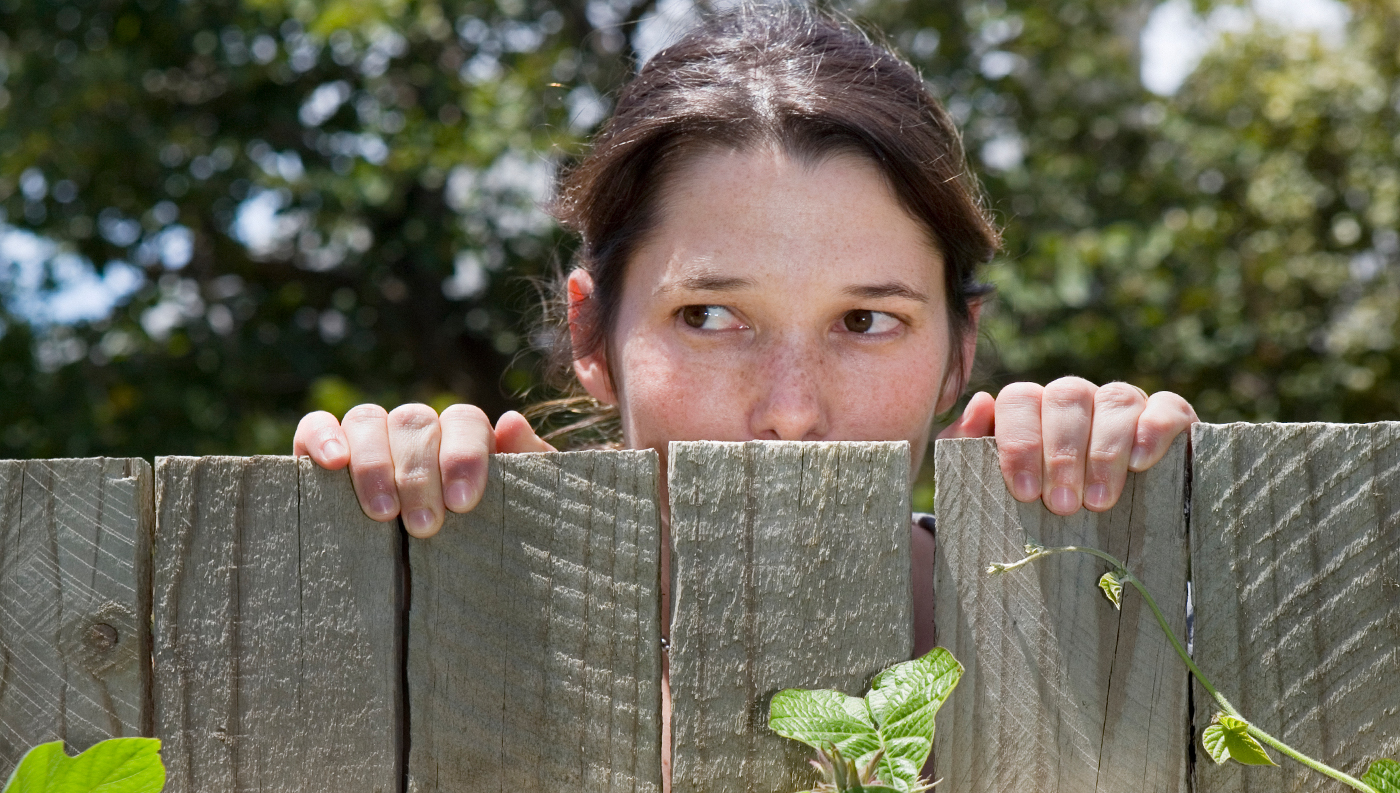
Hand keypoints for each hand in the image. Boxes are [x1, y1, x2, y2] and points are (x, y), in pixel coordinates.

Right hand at [292, 404, 553, 536]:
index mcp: (462, 438)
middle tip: (425, 527)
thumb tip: (511, 421)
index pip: (463, 420)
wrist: (446, 593)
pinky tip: (333, 464)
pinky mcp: (323, 454)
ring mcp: (369, 439)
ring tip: (383, 515)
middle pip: (414, 422)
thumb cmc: (487, 544)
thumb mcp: (517, 512)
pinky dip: (322, 437)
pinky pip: (317, 425)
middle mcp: (416, 431)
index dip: (463, 455)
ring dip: (375, 465)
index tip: (463, 503)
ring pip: (367, 420)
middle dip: (419, 474)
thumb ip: (527, 467)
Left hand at [938, 378, 1197, 515]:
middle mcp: (1076, 400)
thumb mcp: (993, 487)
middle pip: (1067, 396)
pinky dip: (1154, 428)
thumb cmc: (1036, 511)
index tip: (1024, 492)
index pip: (1020, 398)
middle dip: (1062, 452)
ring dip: (1105, 450)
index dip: (1019, 442)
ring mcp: (1123, 406)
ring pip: (1115, 399)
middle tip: (1061, 505)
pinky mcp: (1169, 419)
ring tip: (1098, 501)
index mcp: (1032, 408)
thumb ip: (969, 448)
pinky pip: (1166, 407)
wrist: (1100, 546)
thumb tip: (980, 403)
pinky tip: (1140, 462)